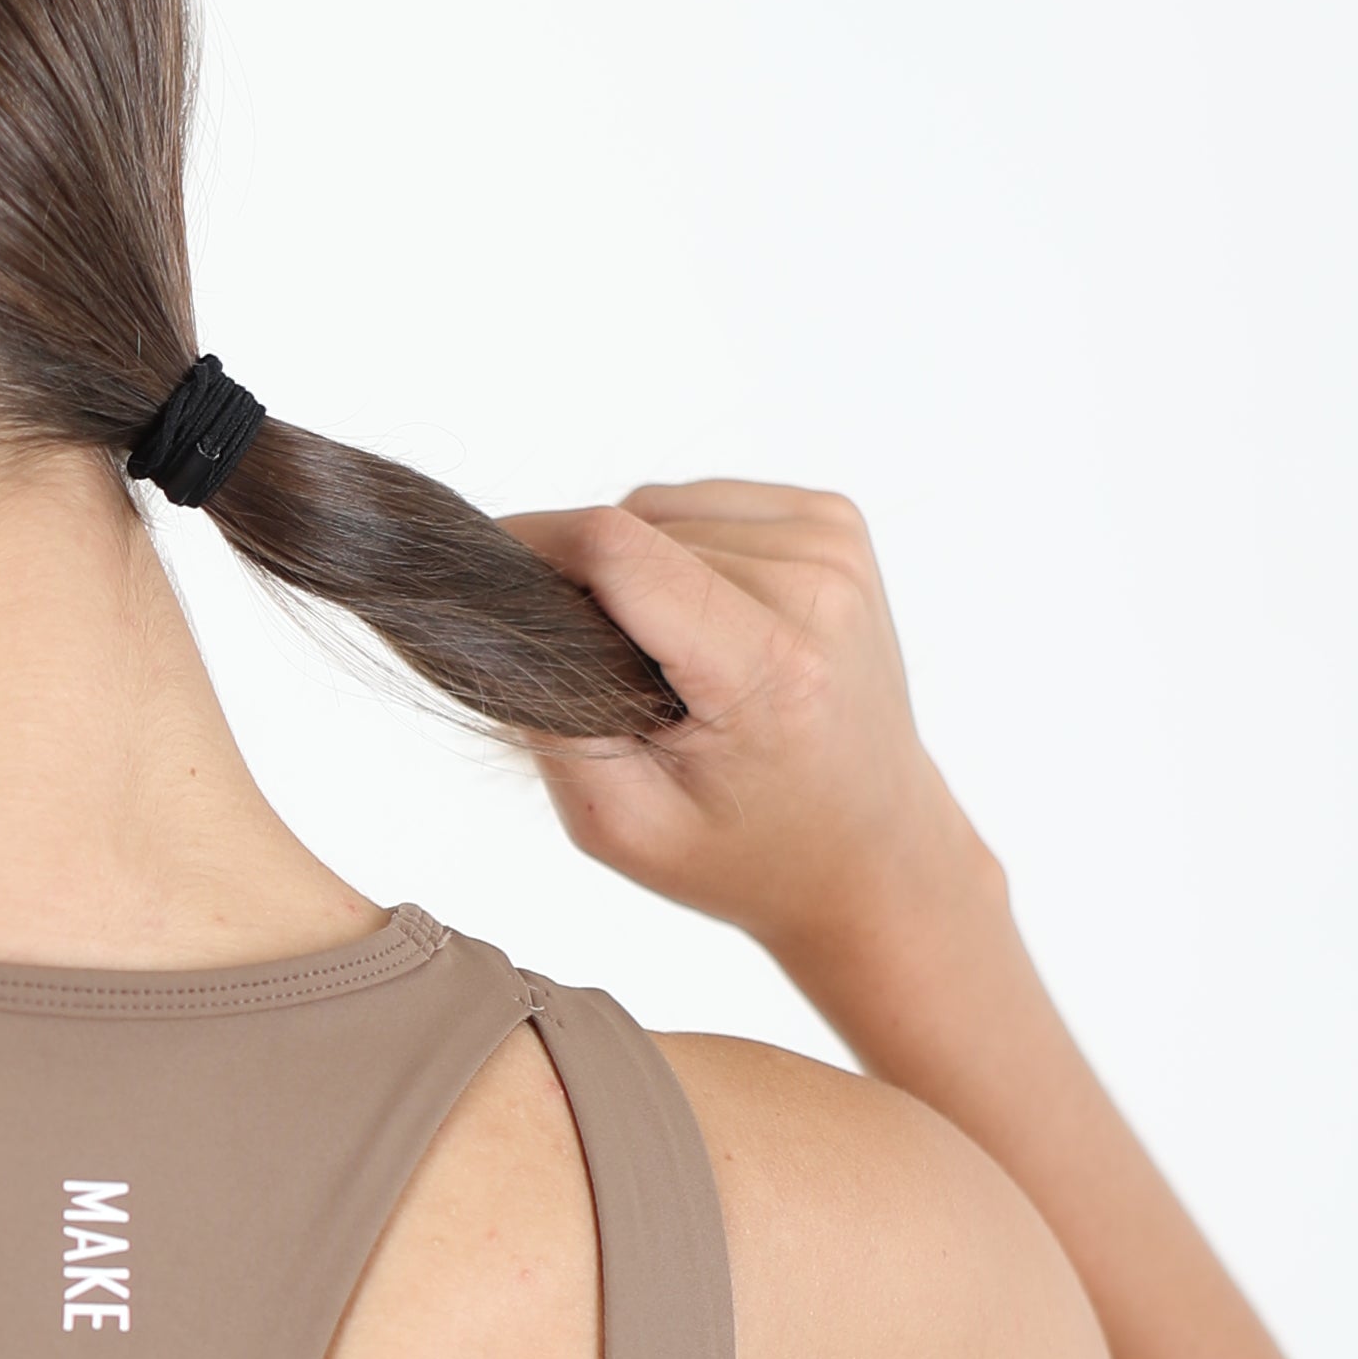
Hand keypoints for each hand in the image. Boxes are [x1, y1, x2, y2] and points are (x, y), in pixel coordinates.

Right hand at [498, 480, 996, 976]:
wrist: (872, 853)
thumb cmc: (746, 853)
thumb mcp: (620, 827)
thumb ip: (547, 723)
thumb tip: (498, 617)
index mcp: (767, 667)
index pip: (619, 549)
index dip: (531, 549)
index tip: (484, 581)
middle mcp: (815, 588)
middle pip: (634, 528)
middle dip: (593, 590)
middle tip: (616, 683)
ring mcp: (835, 546)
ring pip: (663, 509)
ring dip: (638, 572)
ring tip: (671, 662)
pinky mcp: (838, 523)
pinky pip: (704, 505)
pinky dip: (680, 553)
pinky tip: (706, 625)